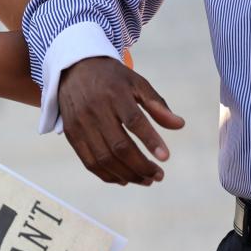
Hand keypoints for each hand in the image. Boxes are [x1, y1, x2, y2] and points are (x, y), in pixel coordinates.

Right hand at [58, 57, 184, 185]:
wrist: (73, 70)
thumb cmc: (111, 78)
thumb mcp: (136, 83)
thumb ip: (157, 105)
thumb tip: (179, 125)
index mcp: (114, 94)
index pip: (133, 121)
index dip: (150, 141)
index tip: (165, 158)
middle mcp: (95, 111)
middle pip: (118, 146)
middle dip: (141, 166)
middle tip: (159, 176)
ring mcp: (80, 124)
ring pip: (103, 158)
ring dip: (126, 174)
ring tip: (146, 180)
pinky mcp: (71, 135)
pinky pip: (89, 162)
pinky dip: (107, 175)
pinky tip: (123, 179)